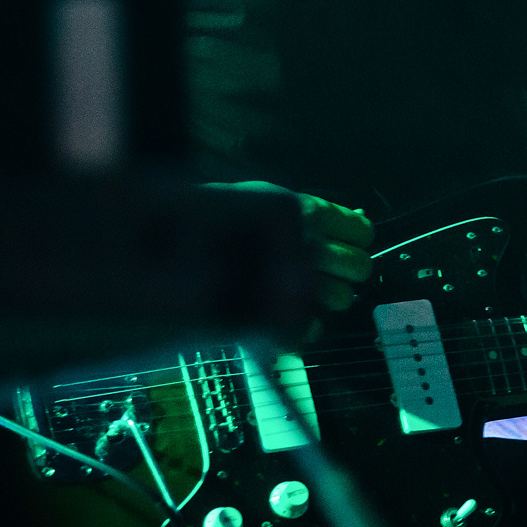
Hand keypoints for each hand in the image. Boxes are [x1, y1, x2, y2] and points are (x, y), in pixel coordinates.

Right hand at [203, 181, 374, 313]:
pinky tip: (284, 311)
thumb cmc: (217, 224)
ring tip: (299, 290)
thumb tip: (361, 222)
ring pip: (343, 298)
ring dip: (326, 297)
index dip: (356, 240)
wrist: (166, 250)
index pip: (361, 231)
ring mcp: (294, 279)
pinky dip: (304, 324)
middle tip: (324, 272)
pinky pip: (314, 326)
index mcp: (304, 210)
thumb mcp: (266, 201)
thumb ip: (312, 214)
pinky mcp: (281, 313)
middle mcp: (305, 243)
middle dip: (345, 272)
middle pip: (359, 267)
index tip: (345, 245)